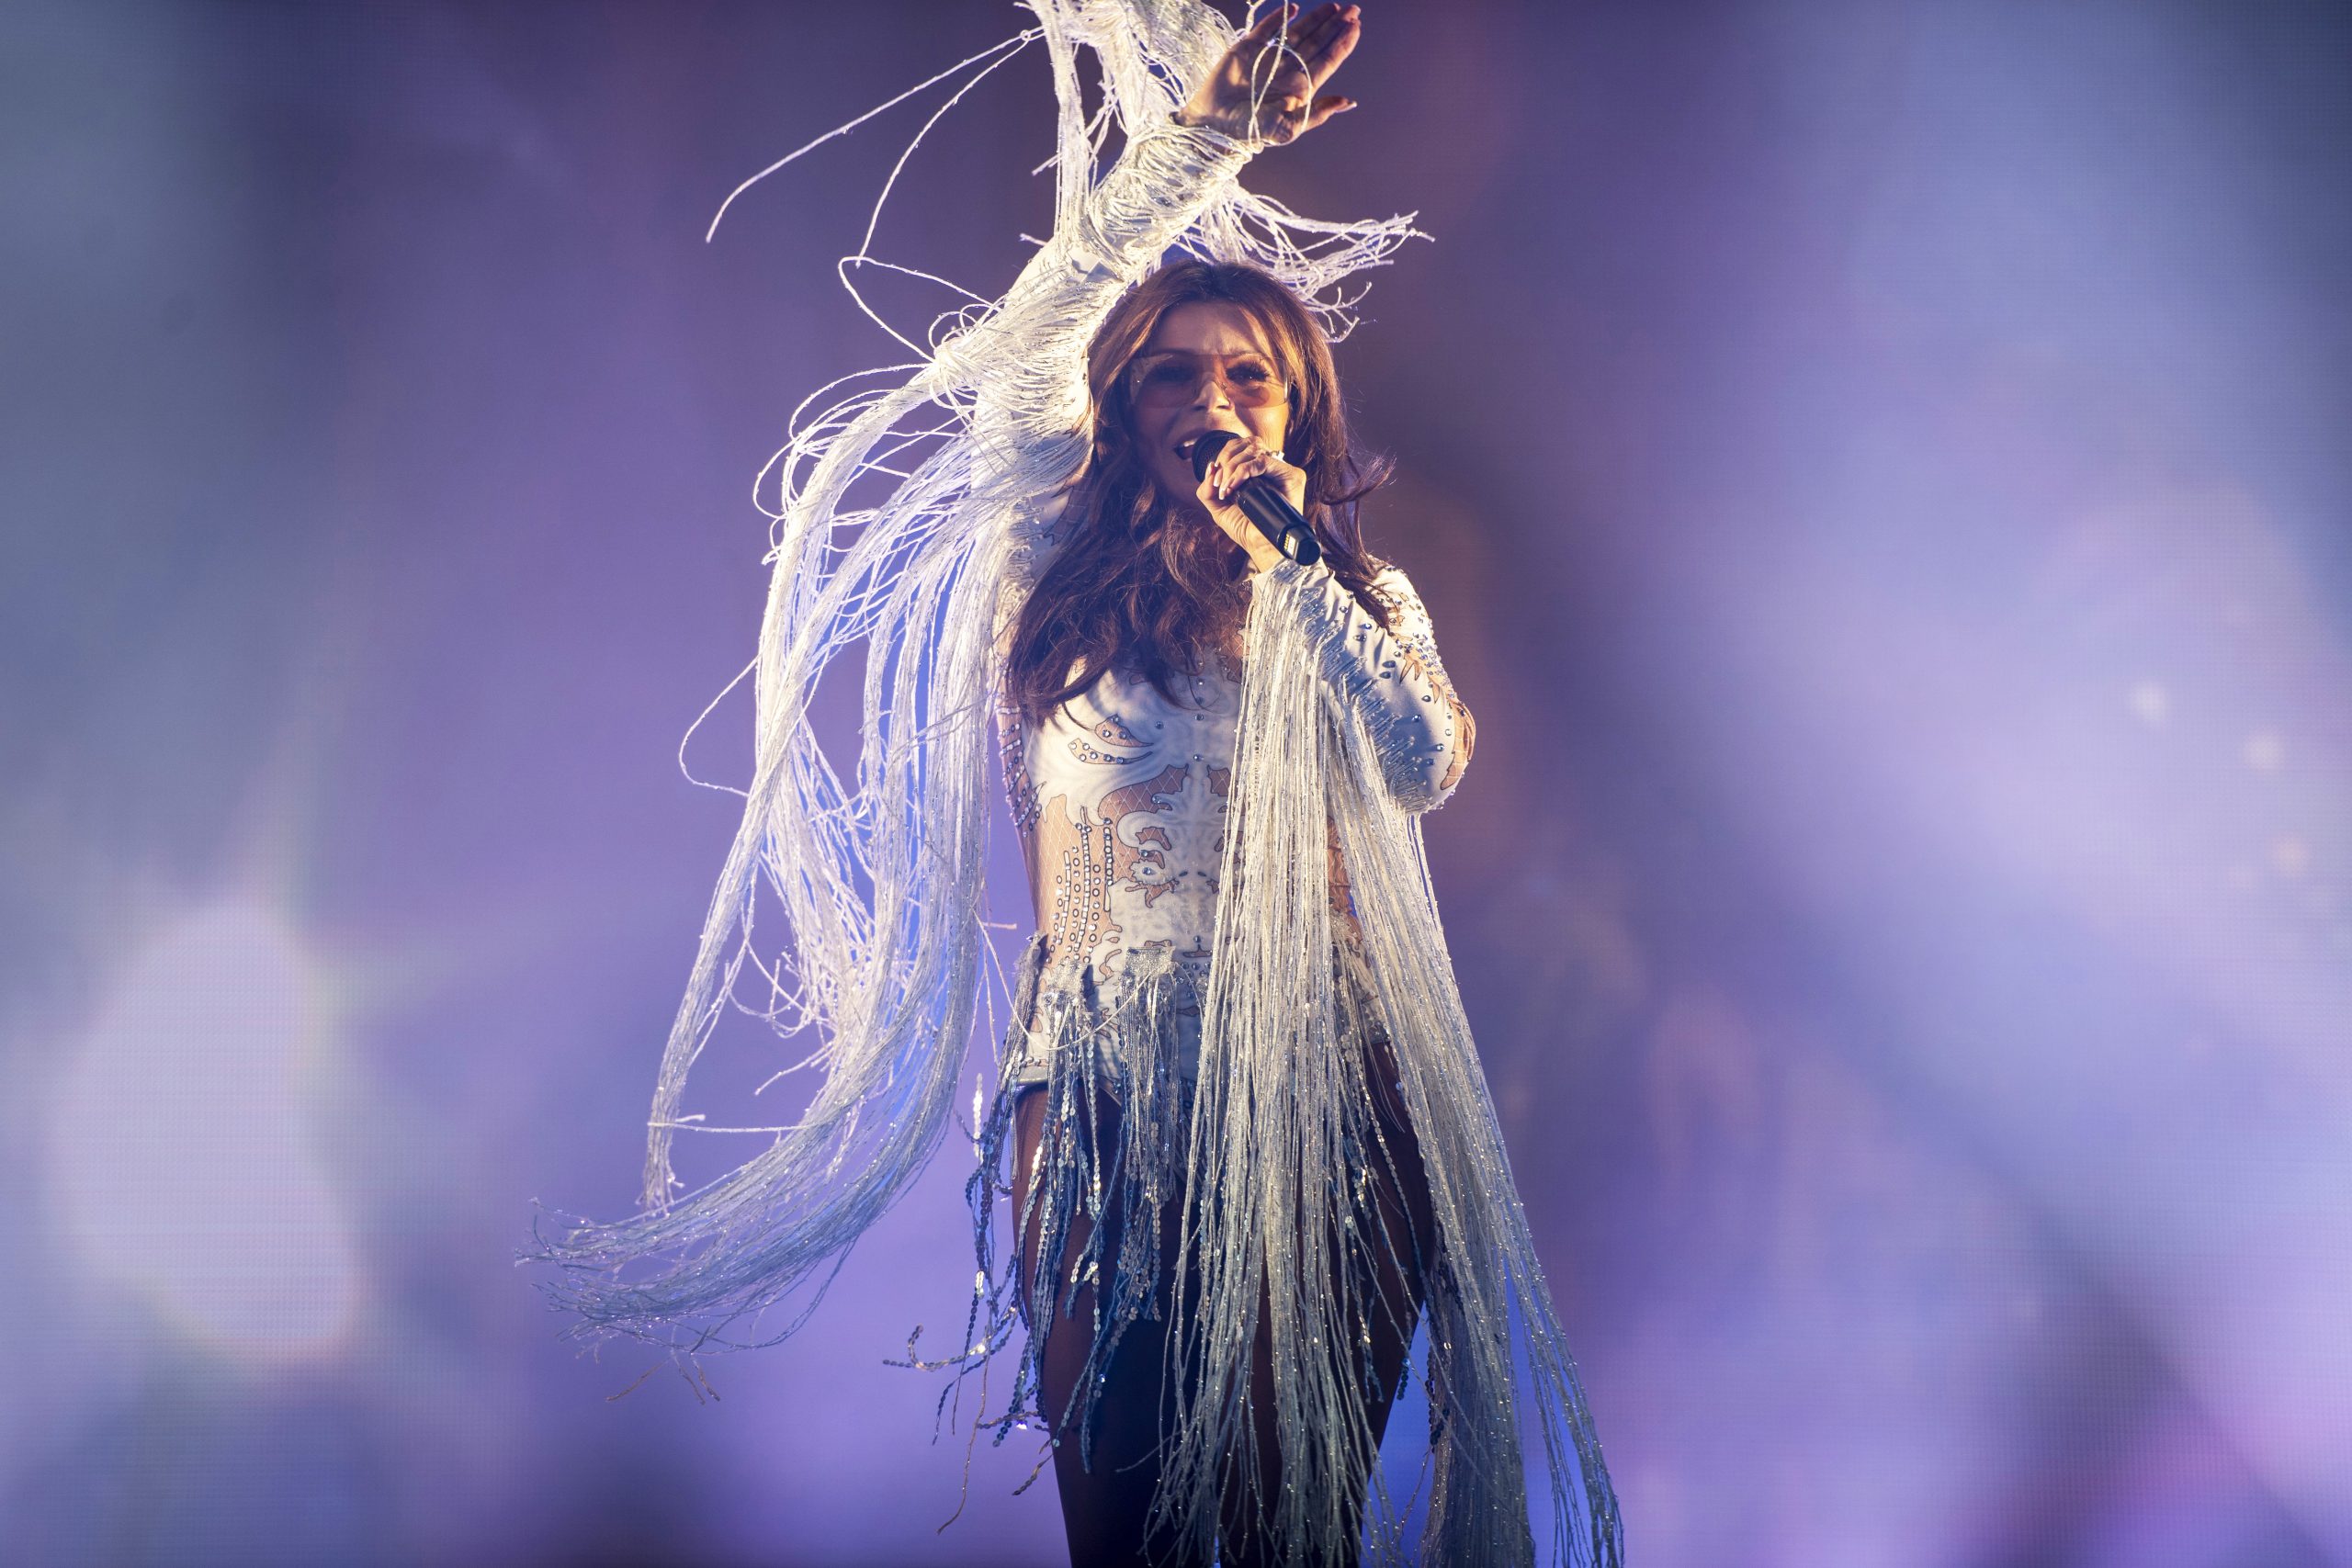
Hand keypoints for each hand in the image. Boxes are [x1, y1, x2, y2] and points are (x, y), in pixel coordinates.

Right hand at [1174, 3, 1360, 145]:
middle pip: (1317, 43)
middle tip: (1354, 10)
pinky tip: (1294, 8)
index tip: (1355, 27)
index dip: (1342, 44)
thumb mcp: (1288, 127)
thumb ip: (1318, 113)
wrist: (1213, 123)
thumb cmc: (1250, 131)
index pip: (1327, 61)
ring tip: (1334, 7)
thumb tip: (1348, 102)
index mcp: (1300, 88)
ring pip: (1298, 33)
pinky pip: (1268, 28)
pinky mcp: (1248, 48)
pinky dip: (1280, 18)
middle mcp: (1288, 70)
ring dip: (1316, 19)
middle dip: (1335, 26)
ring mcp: (1269, 58)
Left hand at [1195, 434, 1307, 571]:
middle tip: (1220, 484)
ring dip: (1233, 467)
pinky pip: (1262, 462)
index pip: (1240, 447)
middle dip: (1226, 460)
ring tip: (1226, 489)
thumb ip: (1208, 489)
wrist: (1264, 547)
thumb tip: (1210, 467)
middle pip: (1246, 443)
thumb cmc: (1246, 530)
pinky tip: (1234, 487)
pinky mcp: (1291, 475)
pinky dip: (1243, 472)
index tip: (1216, 481)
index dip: (1224, 457)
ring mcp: (1282, 470)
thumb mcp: (1219, 508)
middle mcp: (1271, 467)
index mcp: (1257, 471)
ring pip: (1254, 450)